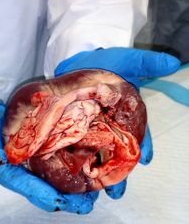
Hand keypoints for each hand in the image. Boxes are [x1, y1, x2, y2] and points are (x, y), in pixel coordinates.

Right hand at [0, 71, 98, 213]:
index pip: (12, 176)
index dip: (36, 189)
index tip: (61, 201)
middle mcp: (0, 156)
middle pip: (31, 180)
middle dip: (59, 193)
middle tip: (88, 200)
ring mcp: (10, 146)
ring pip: (39, 168)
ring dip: (63, 179)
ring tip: (90, 186)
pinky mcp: (16, 135)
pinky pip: (39, 150)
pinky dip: (58, 157)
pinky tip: (76, 157)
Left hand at [54, 47, 179, 197]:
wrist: (76, 59)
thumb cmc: (102, 62)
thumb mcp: (126, 60)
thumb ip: (147, 62)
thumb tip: (172, 62)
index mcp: (127, 112)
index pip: (138, 132)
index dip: (143, 145)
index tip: (145, 159)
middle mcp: (113, 122)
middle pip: (120, 150)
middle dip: (121, 169)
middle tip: (117, 189)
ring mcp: (95, 125)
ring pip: (102, 152)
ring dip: (103, 171)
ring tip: (102, 189)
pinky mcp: (79, 126)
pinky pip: (83, 146)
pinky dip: (84, 160)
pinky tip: (83, 174)